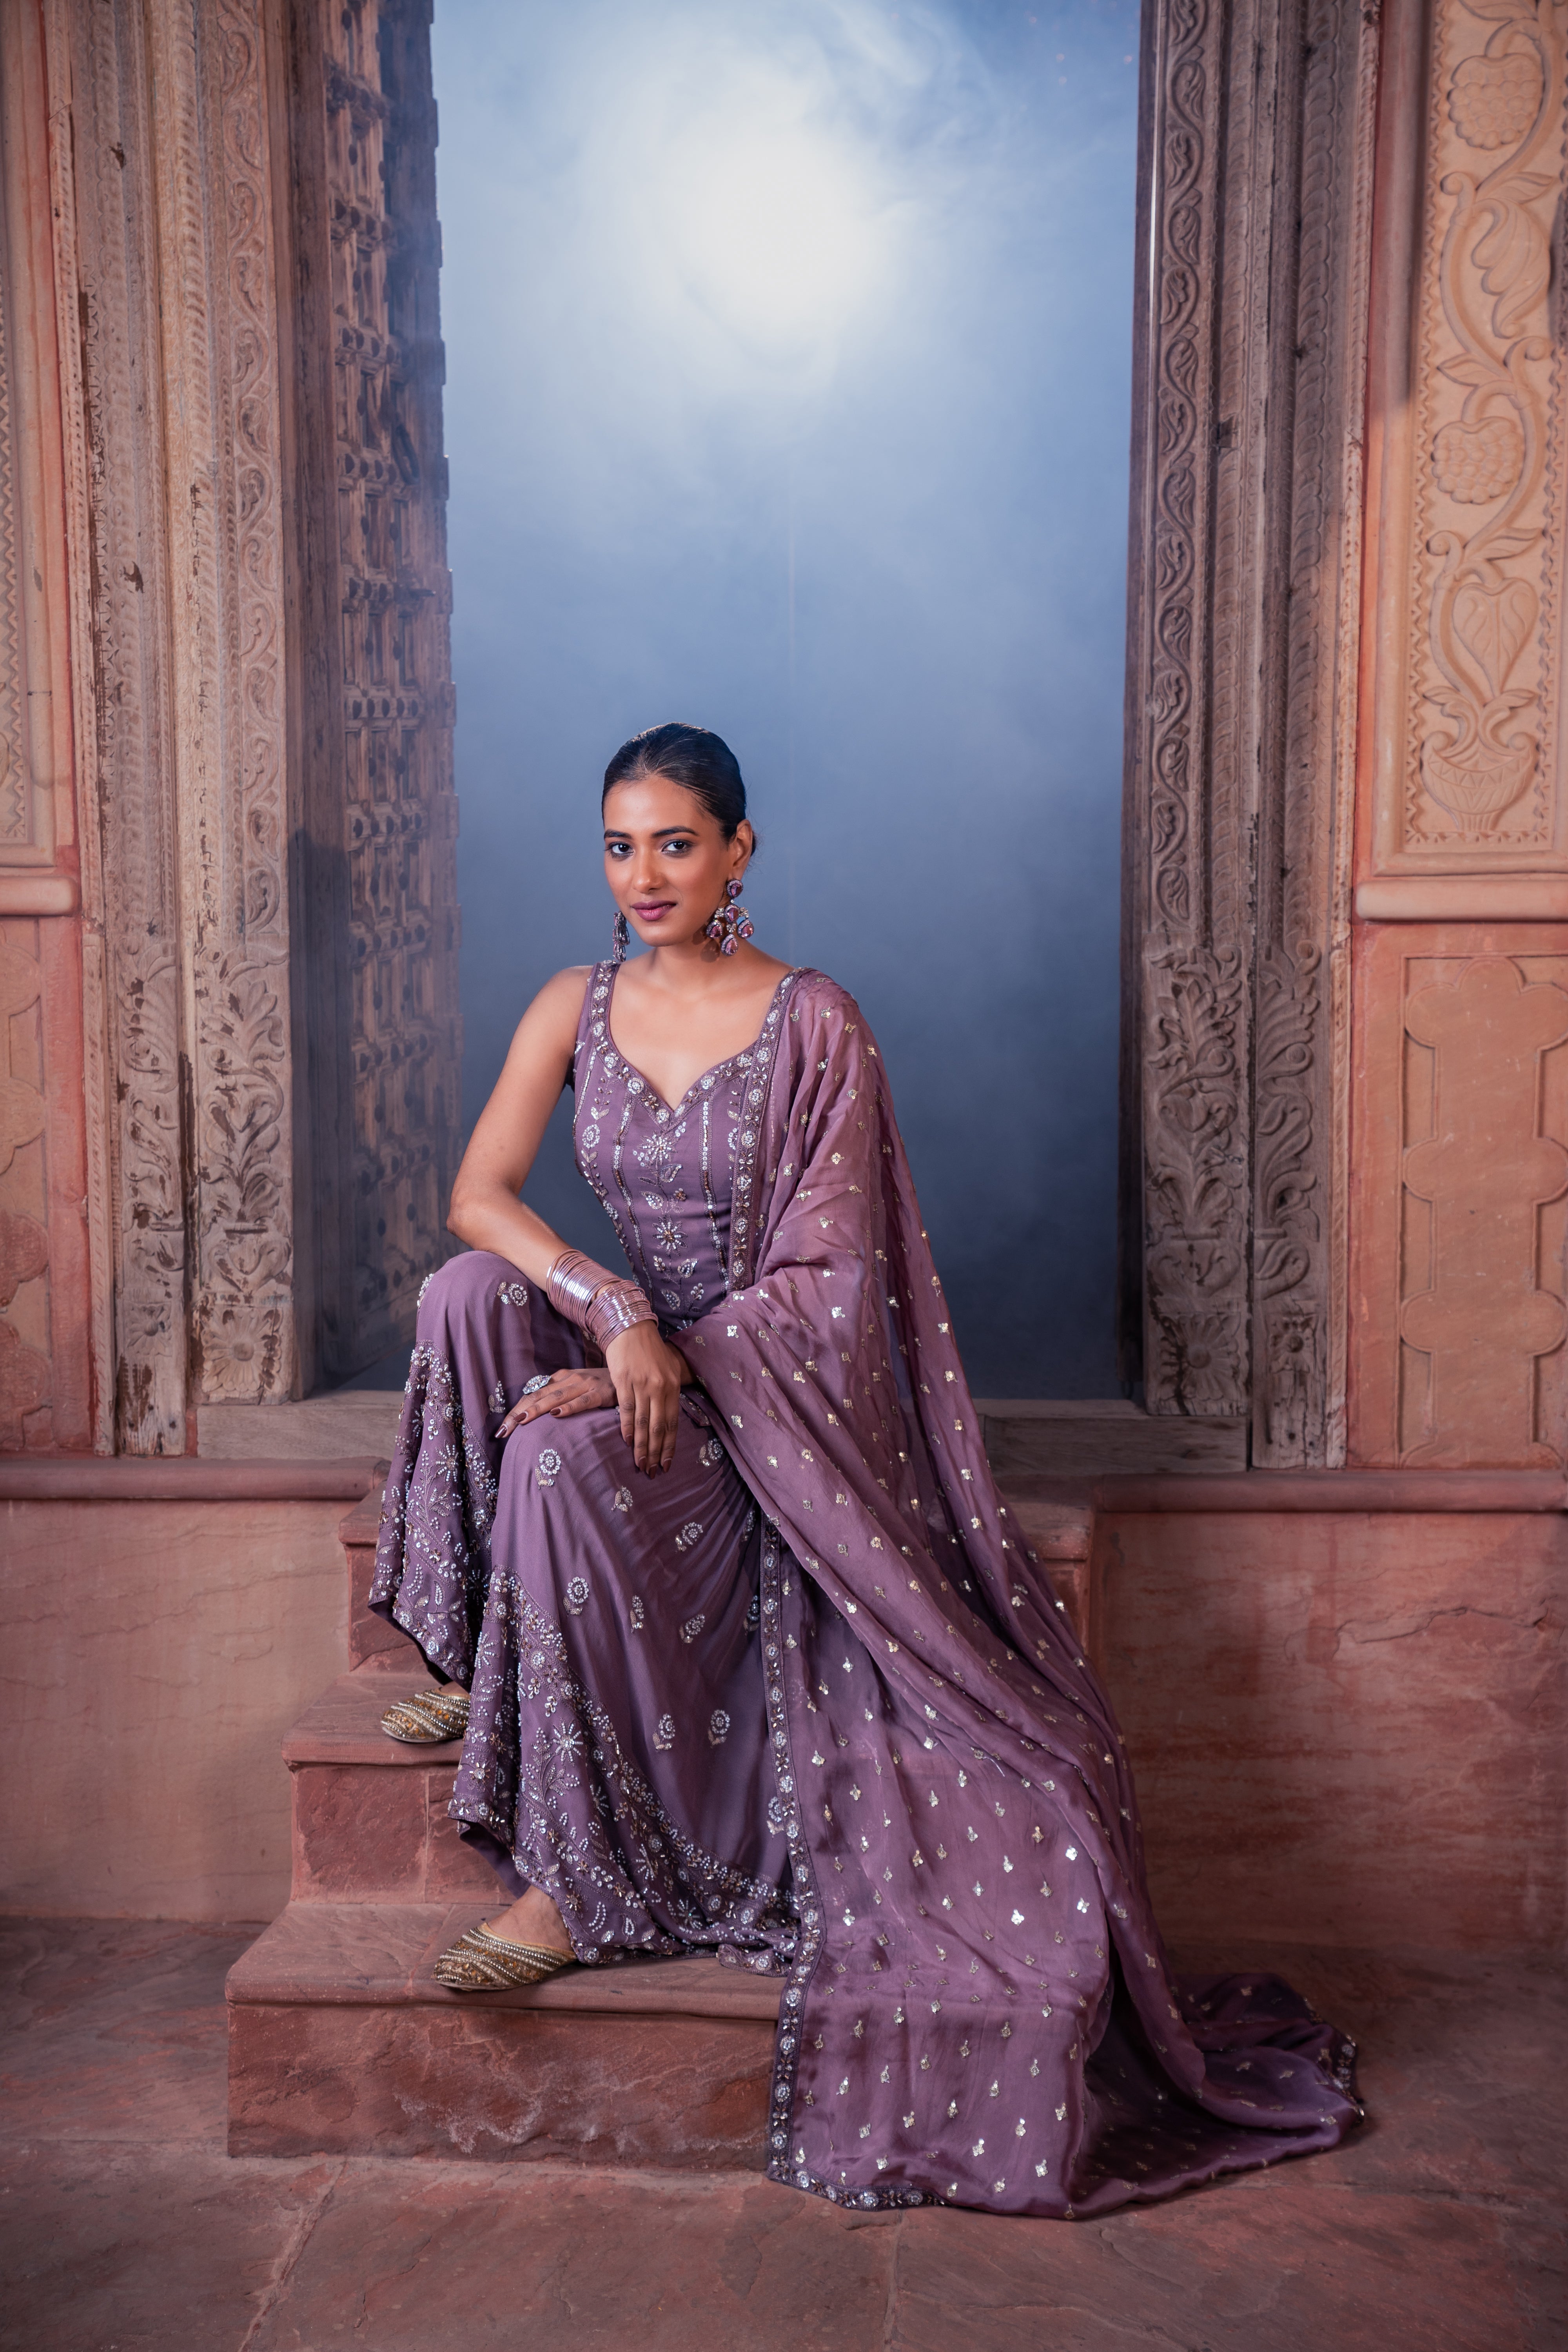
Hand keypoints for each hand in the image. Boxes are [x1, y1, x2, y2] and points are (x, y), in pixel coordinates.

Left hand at [497, 1365, 615, 1438]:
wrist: (629, 1375)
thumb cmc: (601, 1386)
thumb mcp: (576, 1389)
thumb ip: (558, 1397)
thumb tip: (535, 1414)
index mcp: (560, 1379)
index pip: (532, 1395)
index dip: (515, 1411)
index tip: (501, 1430)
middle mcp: (568, 1379)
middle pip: (537, 1396)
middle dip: (518, 1413)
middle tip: (503, 1430)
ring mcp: (584, 1384)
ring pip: (555, 1398)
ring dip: (537, 1409)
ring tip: (521, 1421)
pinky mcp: (601, 1392)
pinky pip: (583, 1401)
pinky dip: (569, 1406)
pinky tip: (557, 1414)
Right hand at [604, 1322, 689, 1474]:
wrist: (630, 1327)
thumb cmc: (649, 1350)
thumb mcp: (667, 1369)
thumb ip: (668, 1392)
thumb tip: (668, 1416)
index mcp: (672, 1386)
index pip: (673, 1422)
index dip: (670, 1445)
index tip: (667, 1464)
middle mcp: (660, 1387)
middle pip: (659, 1427)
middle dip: (656, 1452)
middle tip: (653, 1472)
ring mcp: (642, 1384)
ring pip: (644, 1422)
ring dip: (642, 1446)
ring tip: (641, 1464)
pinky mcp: (624, 1381)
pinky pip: (627, 1409)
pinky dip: (628, 1427)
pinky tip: (628, 1442)